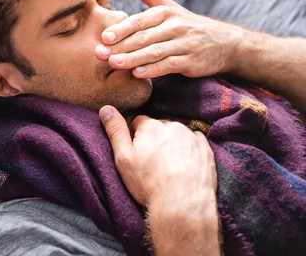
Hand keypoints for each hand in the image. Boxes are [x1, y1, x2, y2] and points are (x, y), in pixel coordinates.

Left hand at [95, 0, 242, 77]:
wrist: (226, 43)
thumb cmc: (188, 24)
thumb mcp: (169, 5)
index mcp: (166, 13)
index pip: (140, 21)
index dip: (121, 29)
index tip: (104, 37)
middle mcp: (175, 26)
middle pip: (144, 37)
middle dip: (120, 46)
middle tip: (100, 53)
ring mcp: (184, 44)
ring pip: (155, 52)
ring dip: (133, 58)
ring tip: (113, 64)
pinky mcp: (192, 62)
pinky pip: (170, 65)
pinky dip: (153, 70)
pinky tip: (137, 74)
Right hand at [99, 105, 216, 208]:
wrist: (182, 204)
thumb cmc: (148, 182)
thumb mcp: (123, 158)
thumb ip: (115, 130)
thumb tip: (106, 108)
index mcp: (150, 126)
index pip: (138, 122)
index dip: (135, 137)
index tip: (136, 153)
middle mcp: (172, 126)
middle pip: (159, 127)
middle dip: (155, 139)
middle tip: (152, 161)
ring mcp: (191, 137)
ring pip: (177, 134)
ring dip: (172, 144)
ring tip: (169, 166)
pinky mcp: (206, 149)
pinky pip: (195, 142)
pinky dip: (189, 149)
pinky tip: (184, 165)